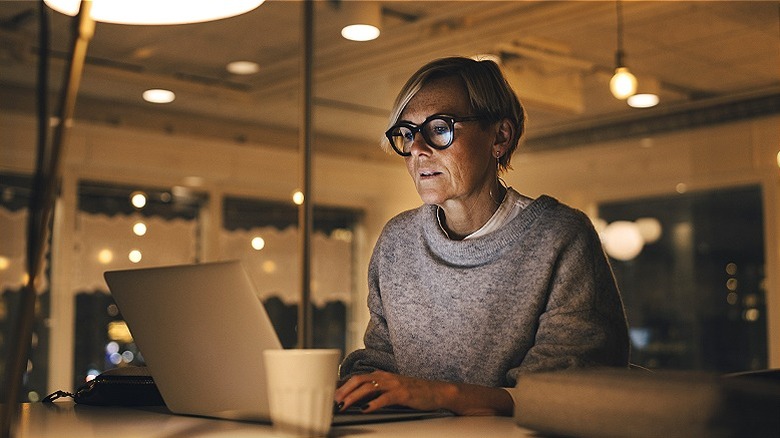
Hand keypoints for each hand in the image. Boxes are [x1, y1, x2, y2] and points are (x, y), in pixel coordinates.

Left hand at [334, 370, 448, 413]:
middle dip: (344, 390)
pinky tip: (366, 409)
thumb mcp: (392, 389)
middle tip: (334, 401)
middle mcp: (385, 377)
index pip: (357, 378)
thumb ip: (377, 392)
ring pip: (368, 388)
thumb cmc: (414, 392)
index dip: (343, 386)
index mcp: (381, 376)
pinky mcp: (402, 393)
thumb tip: (359, 401)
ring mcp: (394, 384)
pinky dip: (374, 403)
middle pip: (359, 380)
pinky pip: (385, 398)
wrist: (437, 391)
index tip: (332, 395)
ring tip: (344, 405)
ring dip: (353, 397)